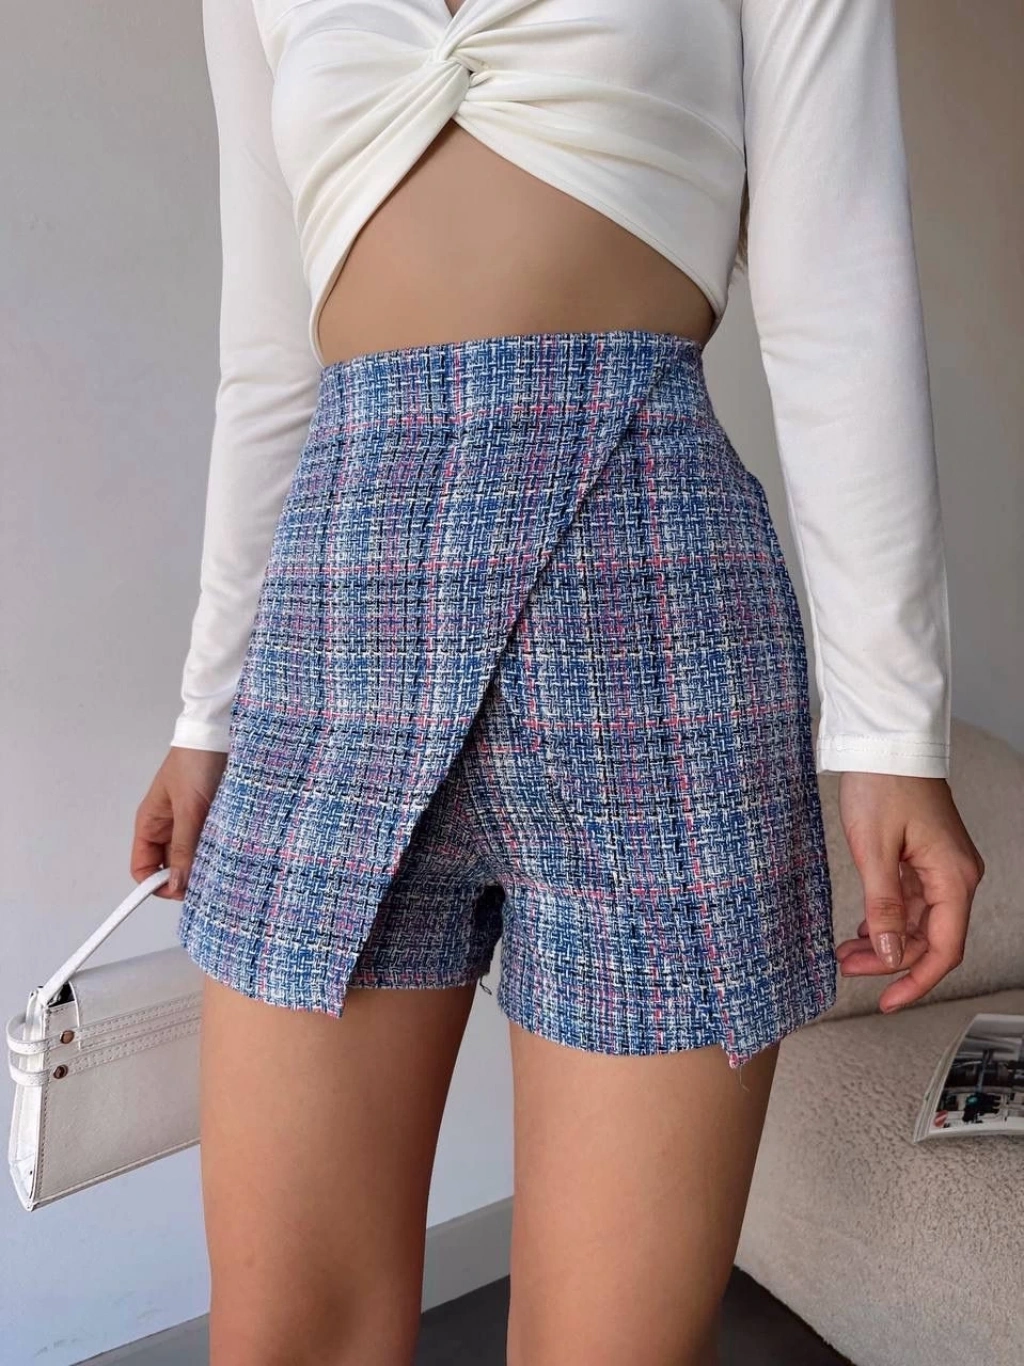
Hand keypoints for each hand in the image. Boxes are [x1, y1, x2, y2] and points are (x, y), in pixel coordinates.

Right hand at [131, 746, 228, 900]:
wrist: (220, 733)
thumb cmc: (196, 761)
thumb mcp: (189, 808)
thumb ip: (182, 846)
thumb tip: (175, 884)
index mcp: (150, 823)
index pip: (142, 867)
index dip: (156, 885)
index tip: (180, 893)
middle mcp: (167, 826)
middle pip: (169, 866)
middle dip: (185, 877)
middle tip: (208, 881)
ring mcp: (189, 822)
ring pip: (192, 856)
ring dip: (204, 863)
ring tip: (220, 862)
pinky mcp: (210, 817)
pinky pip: (209, 843)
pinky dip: (218, 850)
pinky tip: (229, 850)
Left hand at [835, 772, 984, 1013]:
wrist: (885, 742)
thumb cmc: (883, 785)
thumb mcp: (874, 851)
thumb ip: (884, 907)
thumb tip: (890, 955)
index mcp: (953, 877)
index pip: (943, 949)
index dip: (915, 982)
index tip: (886, 1003)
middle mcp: (955, 875)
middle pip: (929, 938)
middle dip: (889, 961)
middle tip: (846, 968)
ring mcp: (941, 866)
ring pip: (918, 921)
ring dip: (885, 940)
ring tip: (845, 952)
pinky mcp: (924, 856)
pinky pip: (911, 900)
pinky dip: (887, 917)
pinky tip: (863, 927)